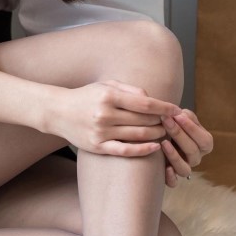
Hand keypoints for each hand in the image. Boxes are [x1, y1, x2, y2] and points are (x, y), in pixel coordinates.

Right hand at [52, 80, 175, 157]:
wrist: (58, 111)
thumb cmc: (86, 96)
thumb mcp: (106, 85)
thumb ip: (131, 90)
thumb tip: (153, 100)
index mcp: (109, 96)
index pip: (145, 103)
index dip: (164, 107)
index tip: (177, 109)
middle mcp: (105, 114)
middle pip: (143, 120)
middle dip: (162, 121)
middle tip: (173, 123)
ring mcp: (101, 132)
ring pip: (138, 135)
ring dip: (156, 134)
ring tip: (165, 132)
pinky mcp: (97, 146)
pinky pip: (125, 150)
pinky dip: (143, 150)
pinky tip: (155, 147)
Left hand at [159, 108, 213, 187]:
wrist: (163, 133)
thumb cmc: (176, 123)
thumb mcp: (183, 116)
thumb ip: (185, 115)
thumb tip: (181, 115)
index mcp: (205, 144)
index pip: (203, 139)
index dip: (191, 128)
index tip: (177, 115)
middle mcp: (196, 158)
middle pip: (192, 151)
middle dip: (178, 134)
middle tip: (166, 121)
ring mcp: (185, 168)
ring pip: (184, 169)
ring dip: (174, 155)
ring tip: (163, 142)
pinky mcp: (172, 177)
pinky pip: (174, 183)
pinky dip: (170, 178)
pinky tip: (166, 168)